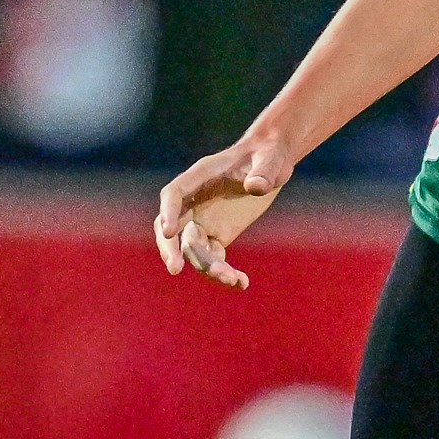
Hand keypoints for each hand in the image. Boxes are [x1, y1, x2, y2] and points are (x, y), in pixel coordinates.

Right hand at [154, 135, 290, 289]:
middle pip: (172, 227)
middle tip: (175, 269)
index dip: (167, 212)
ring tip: (232, 280)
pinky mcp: (216, 236)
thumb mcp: (270, 159)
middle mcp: (195, 201)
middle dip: (170, 248)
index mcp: (201, 175)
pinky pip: (213, 259)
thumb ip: (263, 172)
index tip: (167, 231)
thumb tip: (256, 187)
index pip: (174, 193)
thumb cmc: (267, 155)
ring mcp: (203, 221)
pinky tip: (241, 283)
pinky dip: (223, 273)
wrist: (270, 165)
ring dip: (207, 268)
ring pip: (192, 250)